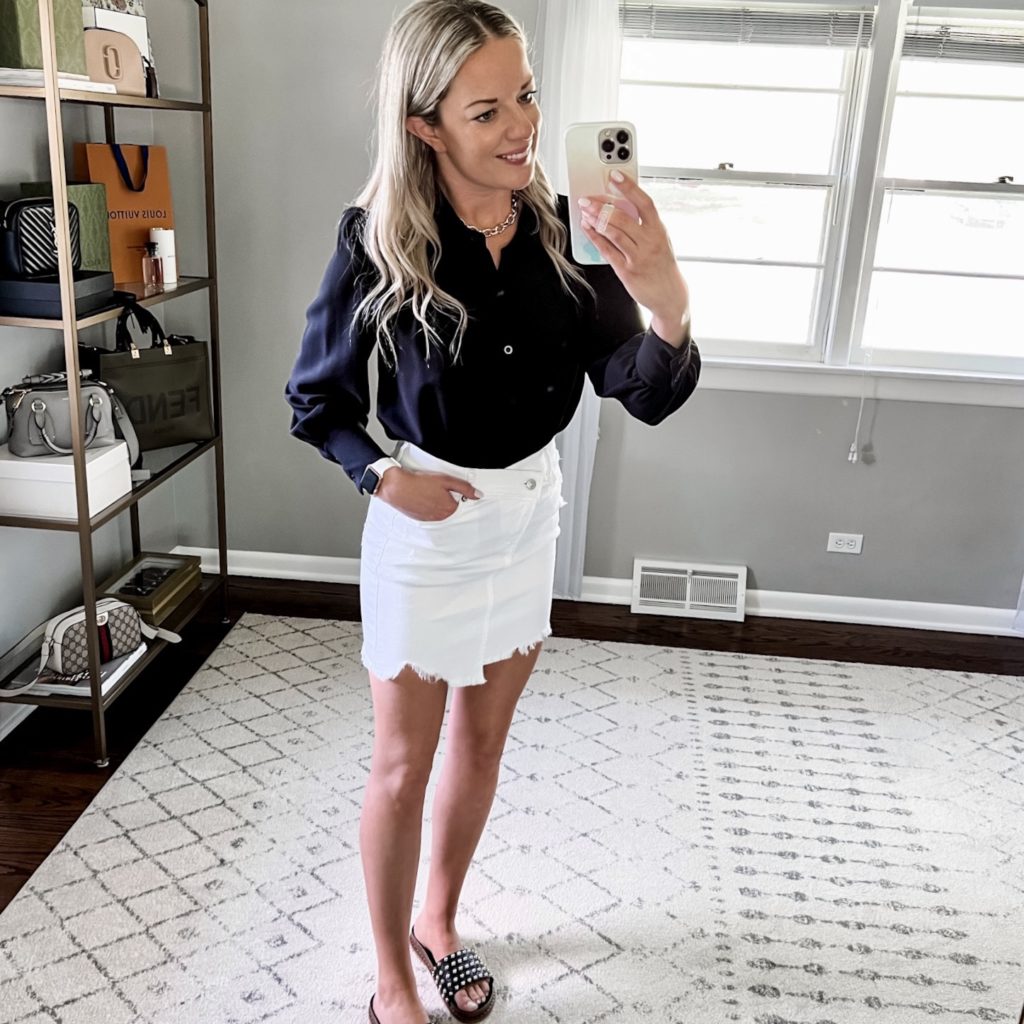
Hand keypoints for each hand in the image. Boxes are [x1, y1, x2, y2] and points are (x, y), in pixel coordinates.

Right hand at [376, 467, 479, 521]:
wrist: (396, 487)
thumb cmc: (419, 482)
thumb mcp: (446, 480)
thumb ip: (464, 488)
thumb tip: (478, 495)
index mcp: (449, 508)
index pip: (462, 503)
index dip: (458, 493)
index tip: (452, 488)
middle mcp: (441, 517)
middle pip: (451, 508)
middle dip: (448, 499)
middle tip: (438, 488)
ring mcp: (429, 519)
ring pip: (440, 511)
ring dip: (437, 502)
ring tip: (429, 491)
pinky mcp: (420, 518)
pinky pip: (429, 513)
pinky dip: (428, 506)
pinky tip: (422, 497)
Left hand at [579, 172, 690, 343]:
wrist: (670, 296)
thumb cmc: (663, 266)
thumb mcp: (660, 241)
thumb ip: (644, 225)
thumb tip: (622, 206)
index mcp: (659, 230)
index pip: (644, 203)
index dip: (629, 188)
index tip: (614, 175)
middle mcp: (650, 242)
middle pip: (624, 218)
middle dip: (602, 206)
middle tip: (587, 199)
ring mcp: (638, 257)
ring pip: (615, 233)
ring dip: (597, 220)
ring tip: (585, 212)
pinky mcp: (627, 271)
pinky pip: (608, 251)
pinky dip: (596, 238)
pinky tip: (588, 229)